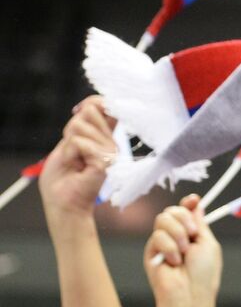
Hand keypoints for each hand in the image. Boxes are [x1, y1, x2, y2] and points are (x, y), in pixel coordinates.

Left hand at [38, 97, 117, 227]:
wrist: (62, 202)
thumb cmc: (62, 177)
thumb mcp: (67, 144)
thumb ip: (79, 126)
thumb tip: (89, 107)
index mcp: (104, 138)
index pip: (105, 108)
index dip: (92, 103)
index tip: (78, 112)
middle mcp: (111, 143)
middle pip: (89, 113)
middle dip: (72, 128)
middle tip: (72, 150)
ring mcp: (111, 153)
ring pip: (81, 127)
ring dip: (69, 144)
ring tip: (74, 161)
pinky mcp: (105, 162)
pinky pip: (79, 143)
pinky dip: (69, 153)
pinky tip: (77, 167)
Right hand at [145, 195, 221, 306]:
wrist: (189, 294)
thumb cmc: (203, 274)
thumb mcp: (208, 243)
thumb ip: (200, 223)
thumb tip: (196, 205)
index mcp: (193, 234)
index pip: (186, 211)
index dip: (188, 203)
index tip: (194, 200)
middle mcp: (177, 236)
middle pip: (172, 210)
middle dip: (184, 218)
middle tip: (192, 235)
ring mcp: (163, 242)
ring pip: (163, 219)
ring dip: (178, 234)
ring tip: (184, 253)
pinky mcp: (151, 251)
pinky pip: (157, 236)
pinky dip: (170, 248)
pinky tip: (174, 263)